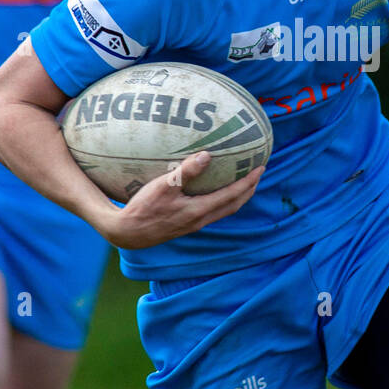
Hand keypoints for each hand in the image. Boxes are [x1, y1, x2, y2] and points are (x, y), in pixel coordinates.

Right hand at [103, 151, 263, 250]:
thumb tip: (207, 155)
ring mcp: (194, 224)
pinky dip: (222, 200)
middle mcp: (200, 220)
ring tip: (243, 181)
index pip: (232, 195)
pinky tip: (215, 190)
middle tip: (258, 173)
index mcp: (198, 211)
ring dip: (238, 196)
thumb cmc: (143, 208)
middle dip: (248, 189)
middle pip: (234, 205)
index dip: (248, 182)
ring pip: (224, 210)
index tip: (260, 168)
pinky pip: (213, 211)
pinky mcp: (186, 224)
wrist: (128, 233)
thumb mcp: (162, 186)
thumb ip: (185, 172)